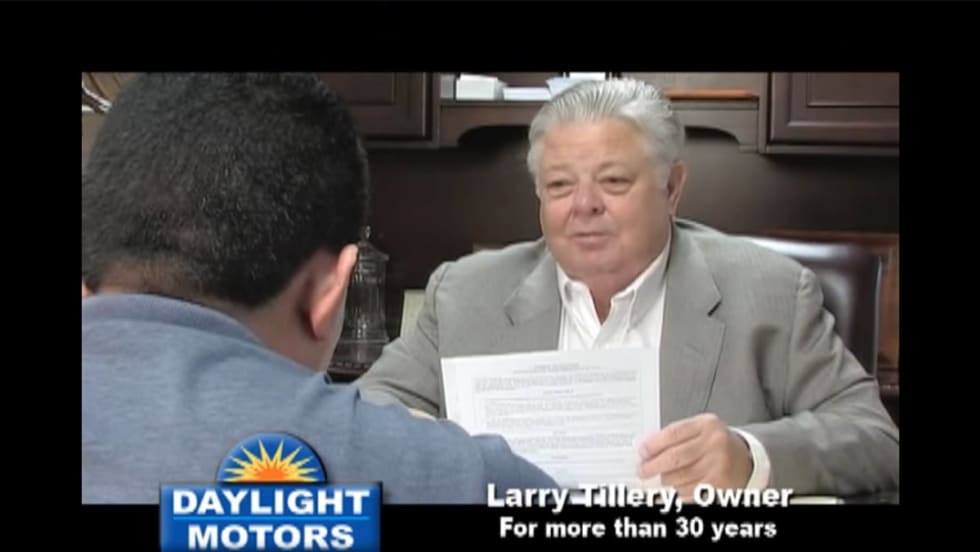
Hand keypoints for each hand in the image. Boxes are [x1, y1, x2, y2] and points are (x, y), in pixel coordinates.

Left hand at [637, 413, 752, 497]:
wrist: (746, 458)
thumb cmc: (717, 443)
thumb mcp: (700, 429)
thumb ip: (676, 435)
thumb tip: (647, 448)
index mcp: (707, 425)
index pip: (673, 433)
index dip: (653, 444)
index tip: (642, 452)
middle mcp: (715, 444)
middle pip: (675, 457)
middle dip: (653, 465)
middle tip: (642, 470)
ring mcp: (719, 466)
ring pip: (680, 477)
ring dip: (666, 479)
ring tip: (662, 477)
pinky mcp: (720, 485)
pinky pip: (690, 491)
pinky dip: (678, 491)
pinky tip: (676, 487)